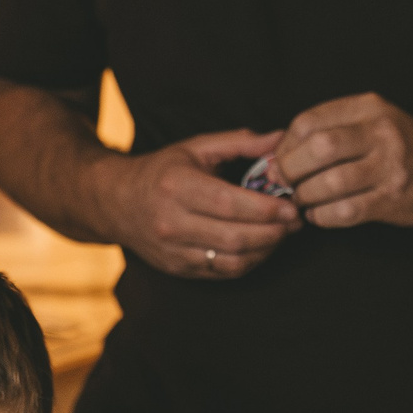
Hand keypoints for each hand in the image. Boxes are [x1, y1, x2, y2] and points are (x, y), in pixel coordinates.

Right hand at [90, 127, 300, 279]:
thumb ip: (240, 142)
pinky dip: (249, 262)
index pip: (230, 205)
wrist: (116, 202)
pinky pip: (222, 273)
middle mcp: (172, 222)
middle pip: (235, 237)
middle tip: (295, 222)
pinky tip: (261, 247)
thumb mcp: (196, 147)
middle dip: (274, 233)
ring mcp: (173, 250)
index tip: (292, 207)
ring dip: (265, 251)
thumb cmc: (163, 170)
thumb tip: (281, 139)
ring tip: (282, 234)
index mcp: (177, 186)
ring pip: (232, 261)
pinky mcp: (178, 269)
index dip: (266, 210)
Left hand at [275, 94, 412, 228]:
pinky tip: (318, 215)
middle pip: (319, 148)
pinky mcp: (392, 199)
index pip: (310, 121)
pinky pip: (345, 211)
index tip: (279, 159)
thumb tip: (278, 150)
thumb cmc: (400, 144)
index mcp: (368, 107)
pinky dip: (322, 216)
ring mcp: (389, 167)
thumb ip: (330, 127)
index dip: (285, 144)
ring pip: (330, 183)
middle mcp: (380, 132)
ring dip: (306, 196)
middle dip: (291, 169)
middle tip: (284, 182)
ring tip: (302, 199)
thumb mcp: (370, 119)